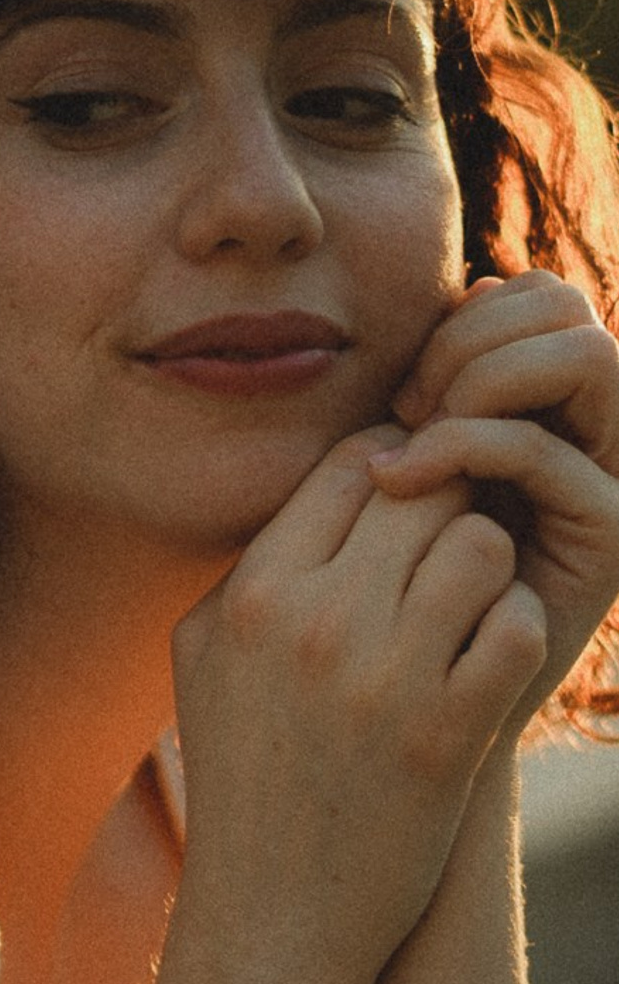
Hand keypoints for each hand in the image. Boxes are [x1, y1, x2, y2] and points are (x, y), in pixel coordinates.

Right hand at [171, 427, 545, 983]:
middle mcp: (311, 623)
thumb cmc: (242, 780)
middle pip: (423, 490)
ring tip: (467, 607)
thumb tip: (328, 487)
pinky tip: (484, 661)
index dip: (396, 471)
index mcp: (250, 596)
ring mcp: (381, 679)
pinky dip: (513, 630)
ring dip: (487, 568)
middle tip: (447, 554)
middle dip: (448, 509)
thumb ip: (253, 567)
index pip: (351, 463)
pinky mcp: (445, 735)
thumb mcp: (205, 659)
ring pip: (479, 544)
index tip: (407, 508)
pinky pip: (516, 624)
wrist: (272, 920)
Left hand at [375, 271, 618, 723]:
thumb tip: (469, 287)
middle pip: (564, 305)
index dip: (463, 316)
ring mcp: (613, 477)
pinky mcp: (610, 536)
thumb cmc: (388, 577)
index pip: (534, 293)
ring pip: (582, 354)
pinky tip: (403, 476)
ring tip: (413, 439)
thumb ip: (432, 382)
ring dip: (478, 379)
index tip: (402, 388)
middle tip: (405, 410)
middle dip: (467, 341)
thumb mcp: (404, 456)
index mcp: (554, 400)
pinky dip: (465, 445)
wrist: (416, 697)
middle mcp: (599, 429)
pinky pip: (544, 450)